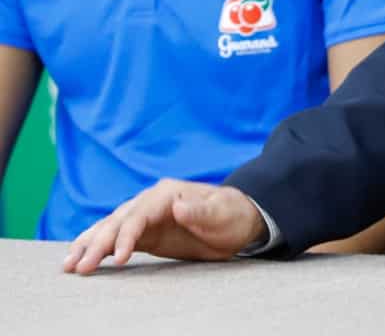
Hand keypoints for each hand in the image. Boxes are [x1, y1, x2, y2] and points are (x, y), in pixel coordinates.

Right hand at [62, 179, 266, 273]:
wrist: (238, 220)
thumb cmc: (232, 215)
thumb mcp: (222, 214)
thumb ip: (201, 211)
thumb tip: (178, 207)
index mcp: (167, 193)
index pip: (139, 215)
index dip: (126, 235)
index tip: (117, 258)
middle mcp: (150, 201)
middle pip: (117, 222)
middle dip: (97, 244)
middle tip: (79, 267)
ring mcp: (144, 217)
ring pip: (109, 228)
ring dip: (88, 245)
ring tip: (68, 265)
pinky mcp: (144, 233)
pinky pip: (115, 239)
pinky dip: (96, 247)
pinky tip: (79, 259)